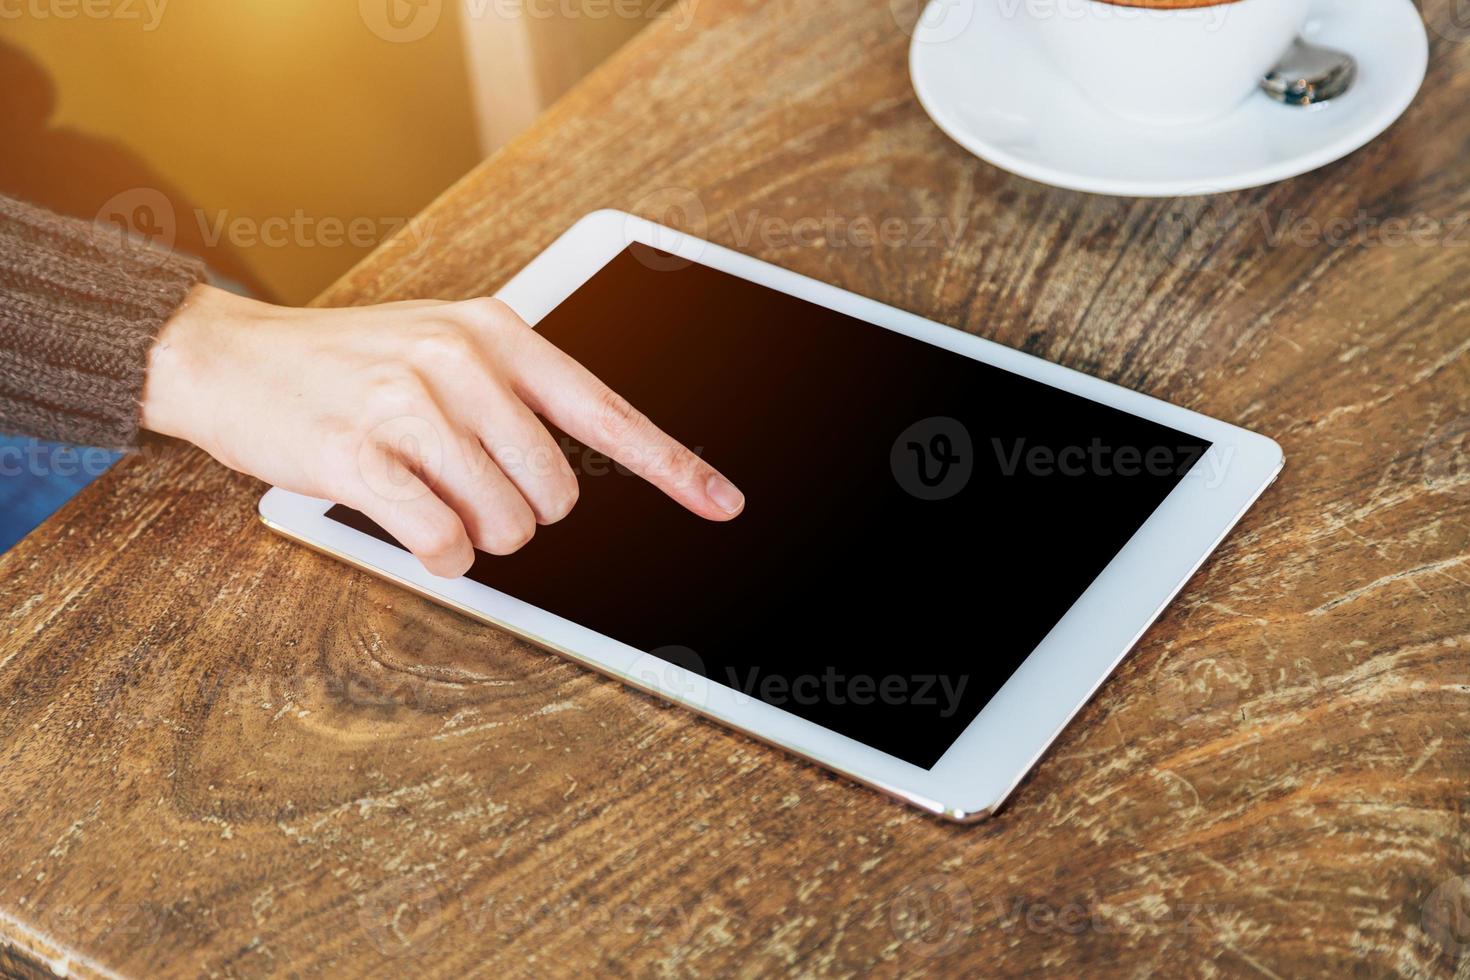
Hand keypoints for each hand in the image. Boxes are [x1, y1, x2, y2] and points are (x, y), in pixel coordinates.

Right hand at [141, 284, 743, 576]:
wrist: (232, 357)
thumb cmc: (352, 365)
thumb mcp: (445, 348)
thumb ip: (516, 400)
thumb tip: (577, 481)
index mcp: (499, 333)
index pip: (608, 412)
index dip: (673, 466)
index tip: (724, 503)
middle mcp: (463, 360)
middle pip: (556, 495)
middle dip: (522, 515)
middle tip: (469, 489)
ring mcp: (411, 404)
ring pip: (505, 525)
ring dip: (475, 535)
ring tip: (430, 495)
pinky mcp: (360, 455)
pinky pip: (443, 541)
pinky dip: (439, 553)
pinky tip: (413, 524)